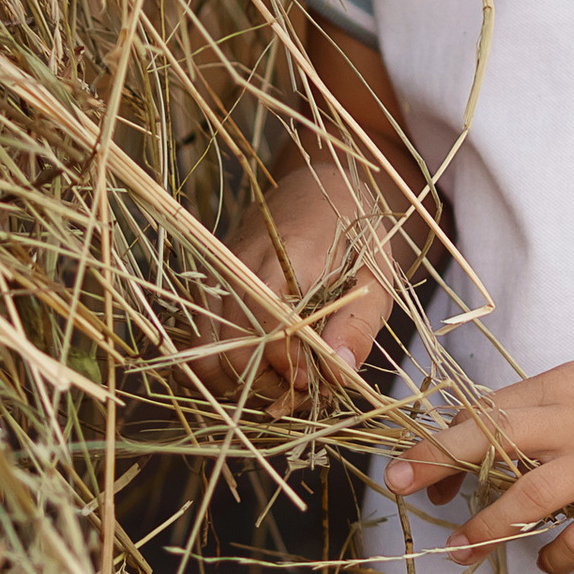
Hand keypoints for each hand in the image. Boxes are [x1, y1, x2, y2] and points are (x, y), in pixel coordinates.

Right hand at [198, 159, 401, 405]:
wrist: (318, 188)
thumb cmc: (354, 234)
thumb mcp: (375, 278)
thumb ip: (356, 326)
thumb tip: (338, 374)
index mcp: (285, 260)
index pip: (269, 335)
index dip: (294, 371)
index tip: (319, 379)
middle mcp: (238, 269)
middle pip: (230, 355)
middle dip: (268, 385)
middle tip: (304, 385)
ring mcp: (215, 278)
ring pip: (204, 356)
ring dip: (241, 382)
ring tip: (281, 377)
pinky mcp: (206, 287)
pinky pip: (198, 343)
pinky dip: (223, 367)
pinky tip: (260, 365)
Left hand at [383, 336, 573, 573]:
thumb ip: (549, 409)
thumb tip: (499, 442)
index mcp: (561, 386)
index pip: (485, 412)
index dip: (442, 443)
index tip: (414, 473)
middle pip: (489, 439)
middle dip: (435, 463)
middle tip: (395, 489)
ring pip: (528, 494)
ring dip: (486, 527)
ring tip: (461, 550)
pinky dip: (557, 555)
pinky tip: (547, 563)